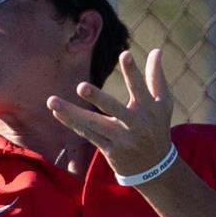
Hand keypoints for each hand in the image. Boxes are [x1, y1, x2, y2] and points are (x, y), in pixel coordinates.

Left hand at [46, 48, 175, 180]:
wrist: (154, 166)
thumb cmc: (157, 127)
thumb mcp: (163, 102)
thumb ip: (157, 77)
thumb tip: (156, 50)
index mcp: (149, 108)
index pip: (140, 87)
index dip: (133, 71)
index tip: (125, 54)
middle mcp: (135, 123)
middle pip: (113, 108)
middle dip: (97, 97)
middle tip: (80, 87)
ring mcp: (120, 138)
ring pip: (93, 124)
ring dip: (71, 113)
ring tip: (52, 102)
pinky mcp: (109, 150)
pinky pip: (87, 135)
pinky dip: (72, 124)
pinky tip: (58, 113)